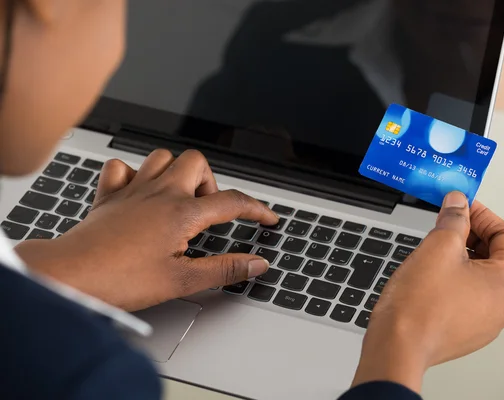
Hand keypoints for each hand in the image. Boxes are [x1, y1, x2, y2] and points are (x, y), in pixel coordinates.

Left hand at [15, 149, 278, 310]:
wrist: (71, 275)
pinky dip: (135, 174)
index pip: (232, 202)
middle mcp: (159, 193)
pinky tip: (140, 193)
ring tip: (179, 199)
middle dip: (211, 182)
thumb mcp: (182, 281)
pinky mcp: (109, 195)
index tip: (267, 217)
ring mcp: (133, 190)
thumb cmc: (120, 279)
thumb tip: (255, 263)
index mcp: (181, 213)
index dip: (257, 209)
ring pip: (163, 157)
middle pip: (197, 162)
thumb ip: (224, 269)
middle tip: (208, 210)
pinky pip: (123, 167)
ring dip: (177, 172)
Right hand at [353, 192, 503, 392]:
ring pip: (489, 278)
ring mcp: (489, 320)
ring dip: (472, 257)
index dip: (483, 215)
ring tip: (443, 248)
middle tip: (457, 225)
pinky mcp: (471, 330)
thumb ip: (454, 219)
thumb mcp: (438, 246)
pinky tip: (438, 273)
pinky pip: (475, 297)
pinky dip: (463, 279)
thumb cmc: (419, 305)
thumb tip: (458, 203)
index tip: (461, 207)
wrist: (398, 345)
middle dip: (482, 236)